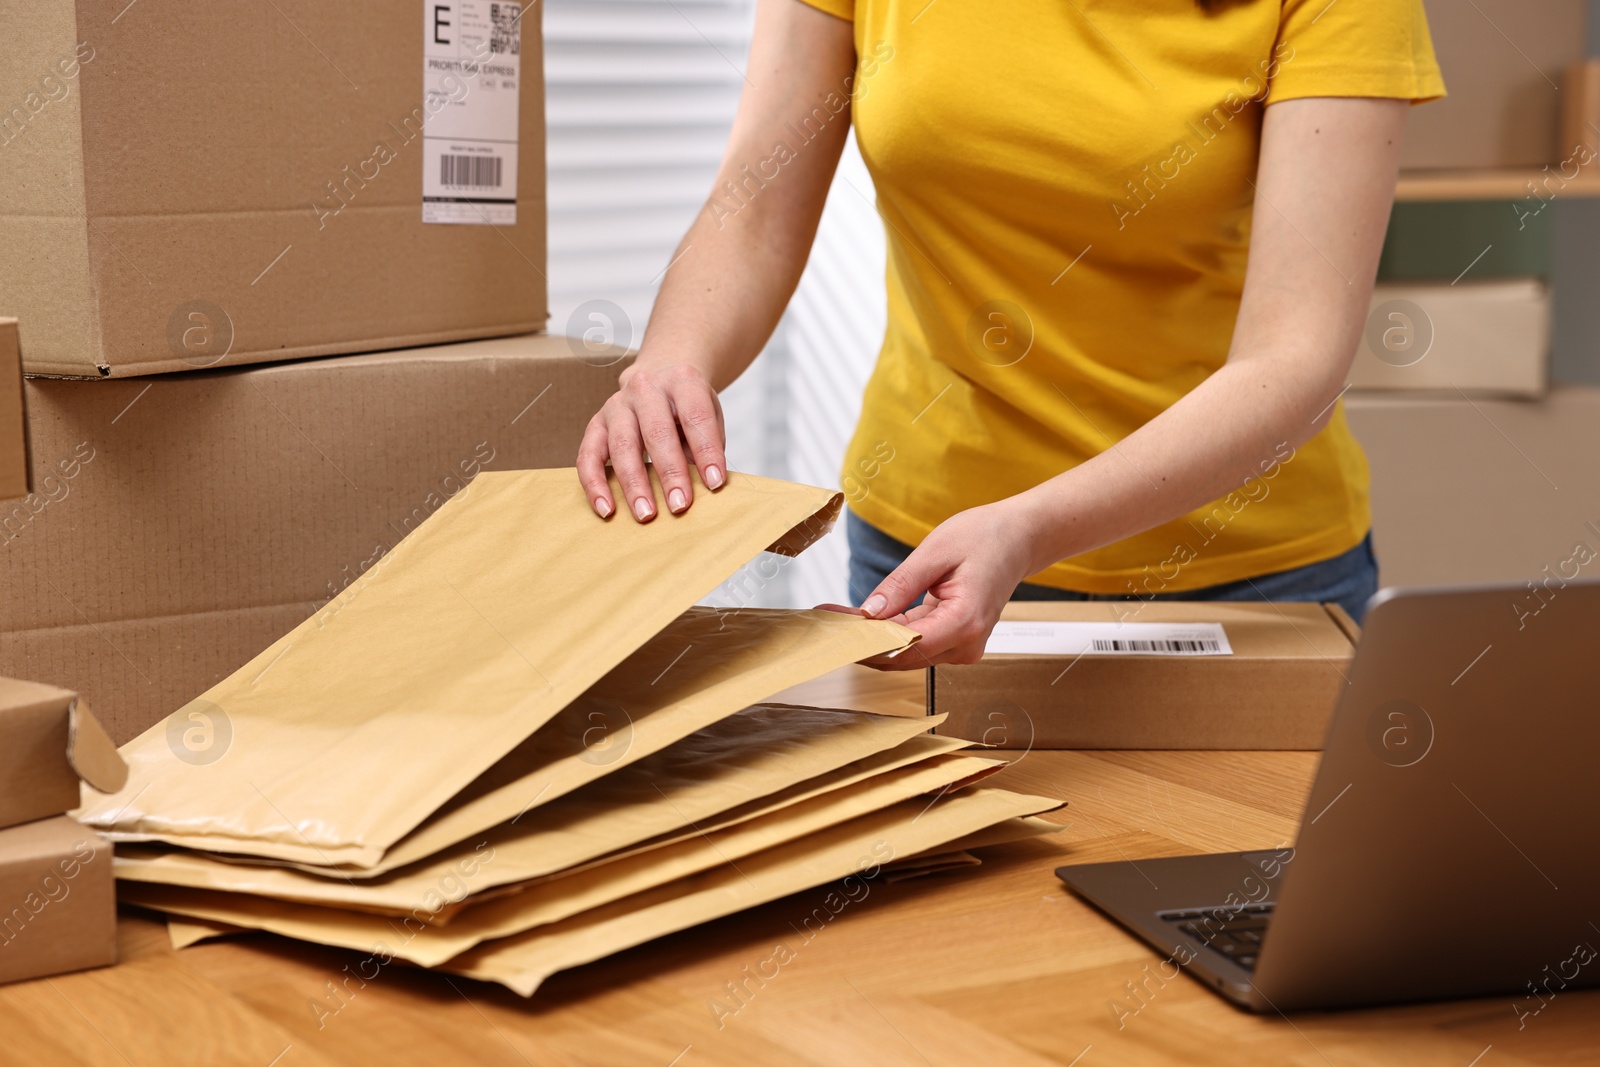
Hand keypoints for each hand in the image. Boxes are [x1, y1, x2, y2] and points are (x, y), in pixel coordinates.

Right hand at [576, 363, 726, 521]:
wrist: (661, 376)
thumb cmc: (688, 407)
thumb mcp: (708, 415)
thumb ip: (707, 446)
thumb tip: (705, 488)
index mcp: (682, 381)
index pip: (696, 416)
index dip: (707, 451)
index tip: (715, 484)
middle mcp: (646, 388)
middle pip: (657, 431)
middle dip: (670, 472)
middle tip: (680, 505)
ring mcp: (617, 405)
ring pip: (622, 445)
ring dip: (634, 484)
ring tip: (646, 514)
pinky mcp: (596, 424)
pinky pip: (589, 455)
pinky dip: (595, 484)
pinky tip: (607, 509)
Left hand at [828, 501, 1042, 669]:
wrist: (1020, 538)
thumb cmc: (986, 538)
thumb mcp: (936, 552)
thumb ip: (900, 585)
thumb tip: (867, 614)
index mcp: (964, 623)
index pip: (903, 648)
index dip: (864, 642)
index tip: (832, 628)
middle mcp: (965, 645)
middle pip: (900, 655)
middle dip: (860, 640)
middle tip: (823, 620)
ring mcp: (962, 647)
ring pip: (904, 651)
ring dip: (871, 636)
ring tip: (834, 615)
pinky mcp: (955, 640)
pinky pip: (915, 641)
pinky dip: (888, 630)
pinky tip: (860, 617)